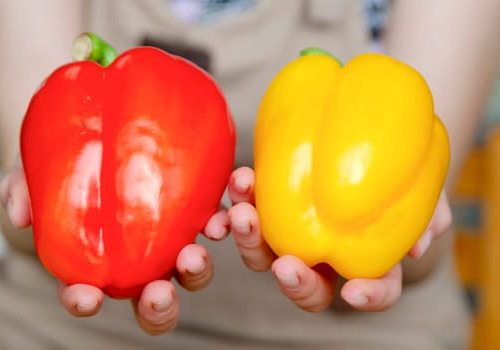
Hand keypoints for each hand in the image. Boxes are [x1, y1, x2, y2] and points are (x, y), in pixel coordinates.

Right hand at [0, 157, 229, 334]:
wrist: (98, 132)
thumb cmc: (64, 161)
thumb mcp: (32, 170)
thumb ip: (21, 191)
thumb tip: (19, 215)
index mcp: (96, 260)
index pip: (86, 292)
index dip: (84, 301)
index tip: (87, 297)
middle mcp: (139, 258)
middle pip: (152, 298)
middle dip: (158, 305)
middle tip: (158, 291)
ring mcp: (170, 237)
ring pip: (190, 271)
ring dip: (196, 270)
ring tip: (195, 251)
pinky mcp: (195, 208)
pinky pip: (214, 224)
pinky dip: (222, 224)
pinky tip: (224, 215)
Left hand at [228, 166, 451, 311]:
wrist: (361, 132)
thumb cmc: (393, 166)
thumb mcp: (420, 182)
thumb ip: (427, 212)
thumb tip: (417, 245)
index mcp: (367, 257)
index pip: (374, 290)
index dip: (368, 297)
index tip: (354, 292)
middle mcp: (325, 254)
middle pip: (307, 287)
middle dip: (294, 282)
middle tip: (285, 266)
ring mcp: (292, 231)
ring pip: (263, 254)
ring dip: (250, 239)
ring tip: (244, 213)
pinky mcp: (268, 204)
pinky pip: (248, 210)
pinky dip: (241, 199)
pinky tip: (242, 178)